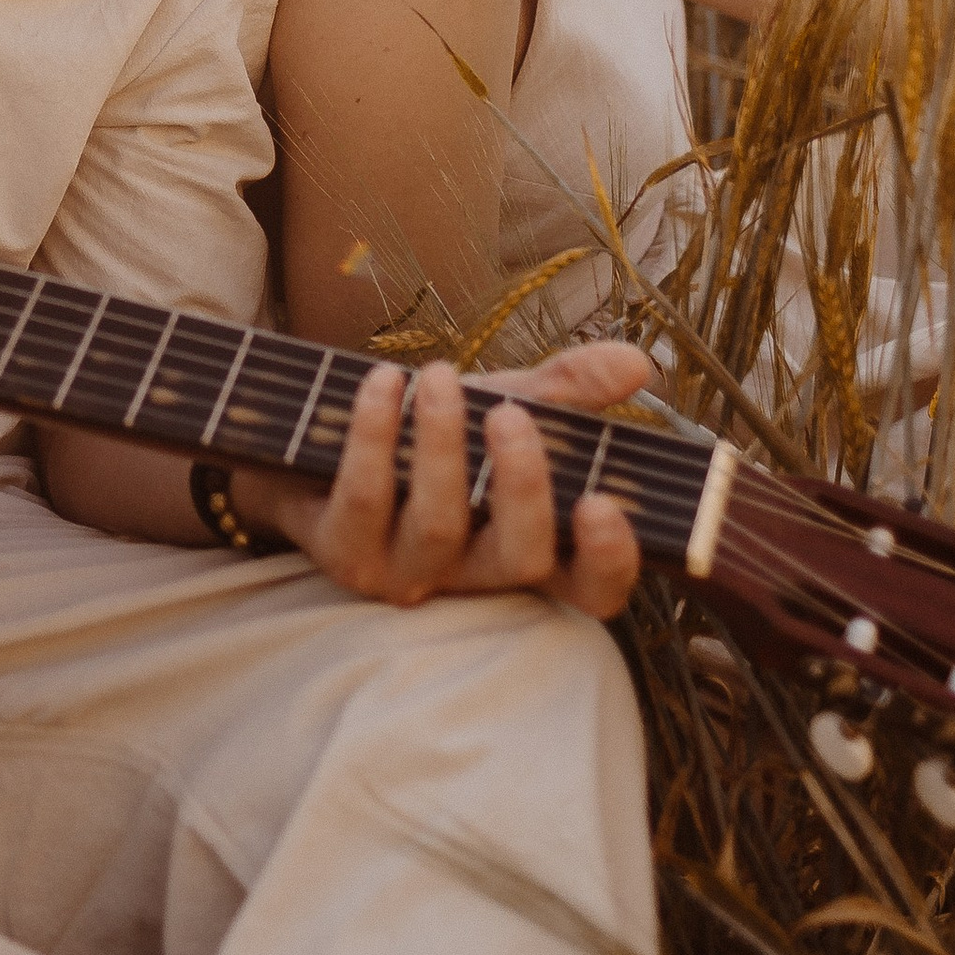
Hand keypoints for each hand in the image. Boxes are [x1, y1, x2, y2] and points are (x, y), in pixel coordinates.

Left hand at [226, 343, 648, 618]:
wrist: (313, 442)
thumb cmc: (426, 435)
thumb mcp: (500, 403)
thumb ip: (567, 390)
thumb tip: (641, 364)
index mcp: (527, 549)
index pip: (590, 589)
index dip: (608, 562)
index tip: (603, 502)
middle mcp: (473, 576)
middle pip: (520, 559)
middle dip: (520, 485)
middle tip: (509, 414)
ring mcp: (406, 573)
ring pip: (440, 526)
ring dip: (441, 443)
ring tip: (437, 375)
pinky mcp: (342, 554)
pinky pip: (365, 499)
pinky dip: (374, 433)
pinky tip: (382, 382)